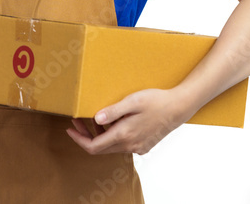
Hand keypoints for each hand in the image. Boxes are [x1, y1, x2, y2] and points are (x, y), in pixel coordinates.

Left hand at [65, 88, 195, 154]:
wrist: (179, 107)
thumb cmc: (156, 101)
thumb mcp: (132, 101)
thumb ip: (113, 111)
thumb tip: (95, 119)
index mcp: (124, 135)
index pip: (94, 146)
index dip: (79, 140)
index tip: (70, 130)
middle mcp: (130, 145)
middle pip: (101, 148)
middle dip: (86, 136)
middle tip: (78, 121)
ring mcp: (138, 147)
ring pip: (112, 146)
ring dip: (100, 135)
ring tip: (93, 118)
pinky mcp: (144, 145)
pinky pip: (123, 144)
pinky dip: (113, 136)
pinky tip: (113, 122)